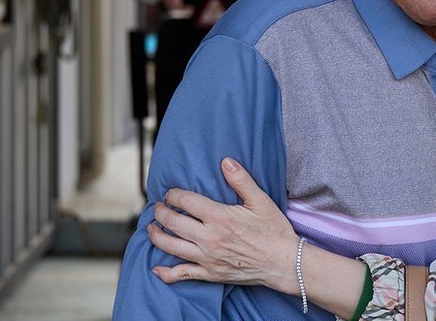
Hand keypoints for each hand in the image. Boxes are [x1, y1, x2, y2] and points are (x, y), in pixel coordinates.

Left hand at [148, 157, 299, 294]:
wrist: (283, 262)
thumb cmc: (274, 231)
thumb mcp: (261, 201)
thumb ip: (241, 180)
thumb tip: (226, 161)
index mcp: (220, 217)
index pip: (186, 202)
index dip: (174, 195)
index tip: (171, 192)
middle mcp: (209, 238)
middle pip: (173, 223)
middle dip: (161, 212)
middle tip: (158, 207)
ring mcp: (207, 258)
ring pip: (171, 246)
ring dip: (156, 236)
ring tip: (151, 228)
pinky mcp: (210, 274)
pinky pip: (182, 274)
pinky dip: (166, 272)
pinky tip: (157, 268)